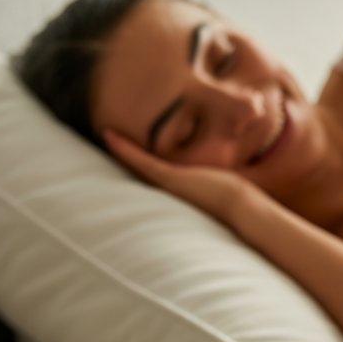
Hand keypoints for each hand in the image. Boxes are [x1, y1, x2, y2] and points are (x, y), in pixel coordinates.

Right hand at [103, 130, 258, 224]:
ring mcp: (165, 184)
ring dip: (117, 150)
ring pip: (133, 165)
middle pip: (136, 170)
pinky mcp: (168, 178)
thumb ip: (217, 175)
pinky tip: (109, 135)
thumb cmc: (237, 198)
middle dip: (120, 155)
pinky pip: (140, 160)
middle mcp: (166, 189)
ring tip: (101, 133)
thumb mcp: (222, 180)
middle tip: (104, 138)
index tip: (124, 148)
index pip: (151, 173)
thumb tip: (228, 172)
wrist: (241, 208)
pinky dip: (124, 149)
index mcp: (177, 188)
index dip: (135, 160)